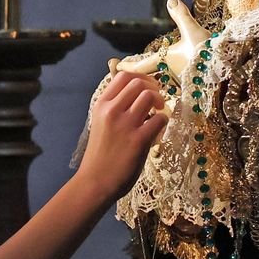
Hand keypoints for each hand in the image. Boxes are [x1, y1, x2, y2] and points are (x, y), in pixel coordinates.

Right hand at [75, 70, 167, 201]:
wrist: (95, 182)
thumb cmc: (99, 154)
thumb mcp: (100, 124)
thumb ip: (114, 108)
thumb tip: (137, 95)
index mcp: (101, 105)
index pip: (123, 76)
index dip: (141, 77)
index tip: (148, 86)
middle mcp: (112, 110)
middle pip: (138, 83)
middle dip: (153, 88)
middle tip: (157, 101)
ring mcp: (125, 125)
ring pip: (149, 96)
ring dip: (160, 101)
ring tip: (159, 112)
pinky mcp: (139, 140)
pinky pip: (159, 119)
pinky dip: (163, 121)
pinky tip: (158, 129)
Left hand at [116, 0, 211, 86]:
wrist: (228, 71)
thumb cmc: (208, 52)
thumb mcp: (193, 30)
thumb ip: (182, 16)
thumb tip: (171, 0)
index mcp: (165, 61)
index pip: (139, 66)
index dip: (127, 67)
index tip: (116, 66)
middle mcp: (170, 75)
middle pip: (149, 76)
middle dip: (139, 73)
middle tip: (126, 70)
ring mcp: (182, 83)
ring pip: (163, 81)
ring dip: (155, 78)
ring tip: (147, 74)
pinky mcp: (195, 88)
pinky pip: (178, 87)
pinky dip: (172, 82)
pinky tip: (174, 81)